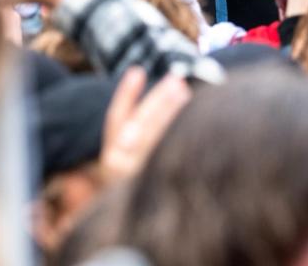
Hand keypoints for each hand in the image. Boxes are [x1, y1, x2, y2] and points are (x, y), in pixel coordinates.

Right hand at [101, 67, 190, 182]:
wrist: (138, 236)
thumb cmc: (139, 186)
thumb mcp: (131, 163)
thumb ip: (142, 134)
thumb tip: (172, 93)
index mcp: (111, 160)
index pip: (115, 120)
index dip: (125, 95)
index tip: (137, 71)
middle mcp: (120, 170)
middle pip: (138, 127)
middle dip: (157, 102)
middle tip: (176, 81)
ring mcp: (136, 181)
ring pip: (153, 142)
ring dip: (170, 116)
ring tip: (186, 94)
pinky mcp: (155, 192)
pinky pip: (169, 163)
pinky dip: (180, 140)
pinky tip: (196, 123)